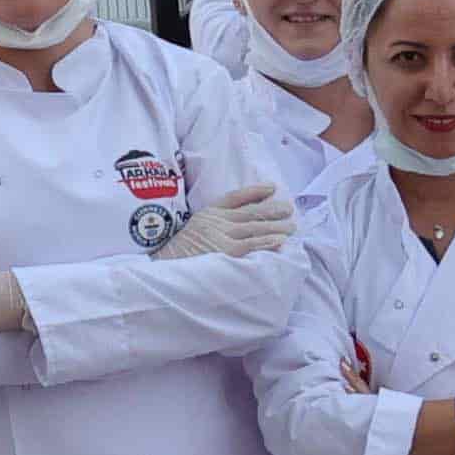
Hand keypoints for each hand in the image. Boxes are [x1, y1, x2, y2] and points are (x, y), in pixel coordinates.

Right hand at [157, 180, 293, 260]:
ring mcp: (221, 235)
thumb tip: (237, 226)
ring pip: (254, 227)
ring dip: (275, 226)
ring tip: (292, 225)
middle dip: (272, 210)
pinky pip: (251, 245)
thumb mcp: (193, 231)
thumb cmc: (178, 255)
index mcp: (207, 214)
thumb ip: (212, 225)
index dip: (254, 191)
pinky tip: (281, 241)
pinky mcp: (225, 251)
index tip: (271, 187)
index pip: (234, 198)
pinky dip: (267, 242)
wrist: (162, 267)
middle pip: (250, 212)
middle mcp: (216, 221)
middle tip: (289, 209)